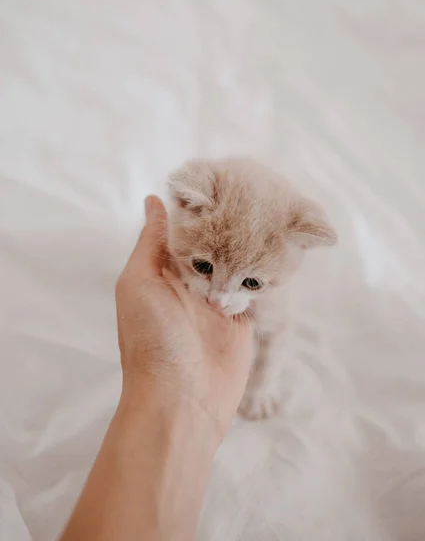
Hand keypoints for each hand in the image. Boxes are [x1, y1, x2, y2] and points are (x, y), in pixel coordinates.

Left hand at [115, 195, 253, 440]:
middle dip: (226, 225)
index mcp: (161, 273)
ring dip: (246, 245)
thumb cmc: (152, 340)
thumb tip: (154, 201)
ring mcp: (216, 301)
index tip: (215, 181)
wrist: (181, 400)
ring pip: (233, 262)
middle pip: (210, 245)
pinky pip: (251, 288)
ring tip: (266, 213)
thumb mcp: (139, 283)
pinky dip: (260, 271)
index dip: (196, 209)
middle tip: (249, 192)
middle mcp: (188, 284)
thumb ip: (151, 243)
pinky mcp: (240, 318)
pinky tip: (276, 246)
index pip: (180, 232)